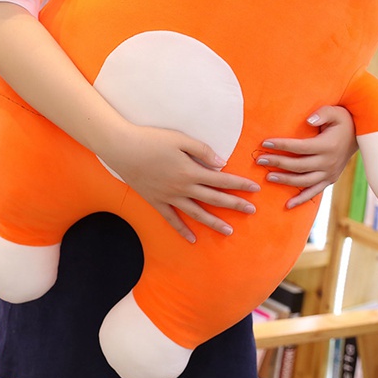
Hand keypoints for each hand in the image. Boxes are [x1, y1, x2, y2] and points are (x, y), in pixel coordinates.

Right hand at [99, 123, 260, 242]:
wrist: (122, 148)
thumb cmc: (152, 139)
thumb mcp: (180, 139)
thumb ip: (202, 151)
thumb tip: (221, 164)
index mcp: (190, 171)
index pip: (221, 180)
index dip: (239, 184)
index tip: (254, 189)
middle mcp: (182, 188)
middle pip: (213, 198)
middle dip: (234, 204)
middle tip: (251, 210)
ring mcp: (169, 197)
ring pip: (196, 213)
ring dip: (214, 222)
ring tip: (229, 231)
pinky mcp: (156, 201)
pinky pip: (172, 219)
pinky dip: (182, 230)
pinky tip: (192, 239)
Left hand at [256, 105, 357, 208]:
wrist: (362, 137)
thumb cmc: (344, 121)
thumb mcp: (336, 112)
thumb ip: (322, 113)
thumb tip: (308, 120)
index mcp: (327, 146)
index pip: (300, 147)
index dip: (282, 145)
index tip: (265, 143)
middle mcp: (328, 163)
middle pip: (298, 166)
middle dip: (277, 163)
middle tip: (260, 160)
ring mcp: (329, 174)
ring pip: (304, 181)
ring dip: (285, 180)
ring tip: (268, 177)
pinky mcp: (330, 180)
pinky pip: (314, 192)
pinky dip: (301, 200)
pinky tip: (288, 205)